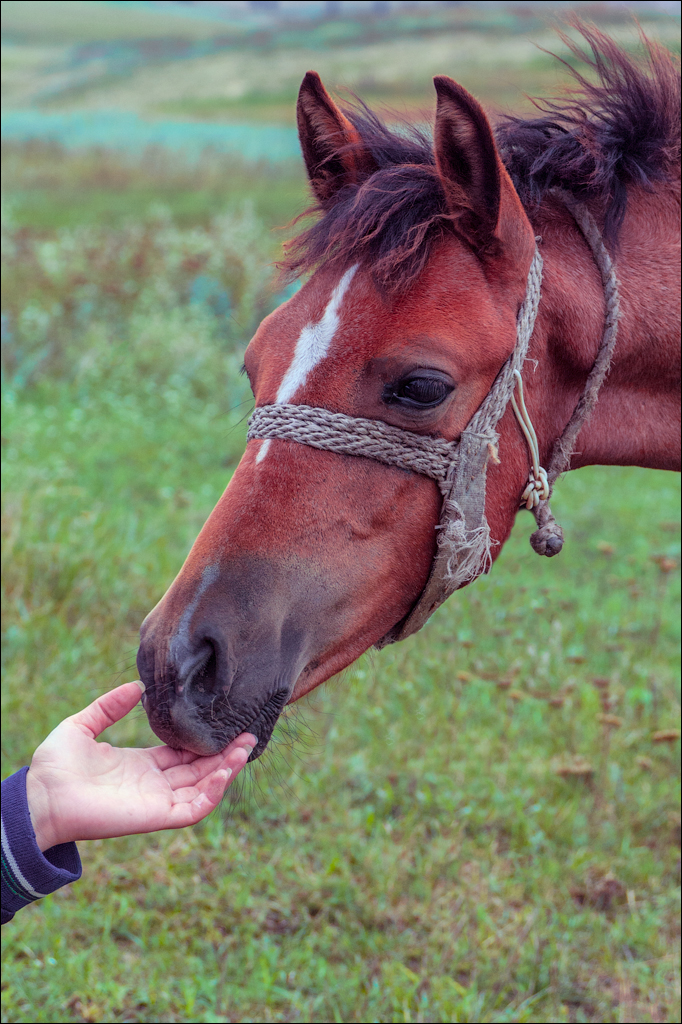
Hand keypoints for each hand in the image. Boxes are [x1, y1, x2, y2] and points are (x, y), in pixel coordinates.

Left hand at [25, 682, 255, 851]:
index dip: (205, 741)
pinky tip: (224, 771)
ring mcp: (156, 801)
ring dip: (226, 769)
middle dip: (226, 753)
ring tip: (245, 746)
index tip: (224, 722)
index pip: (183, 754)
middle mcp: (153, 784)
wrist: (40, 797)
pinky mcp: (155, 815)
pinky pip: (193, 808)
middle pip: (201, 769)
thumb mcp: (82, 725)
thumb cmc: (54, 767)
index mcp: (140, 765)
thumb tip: (135, 687)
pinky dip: (212, 792)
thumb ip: (108, 706)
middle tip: (248, 732)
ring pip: (203, 788)